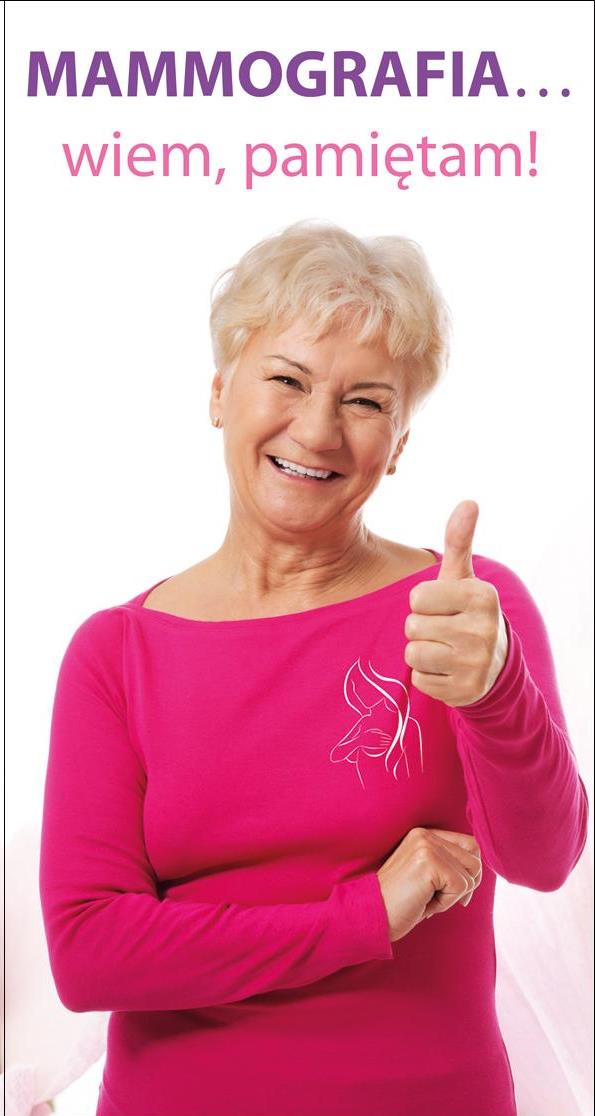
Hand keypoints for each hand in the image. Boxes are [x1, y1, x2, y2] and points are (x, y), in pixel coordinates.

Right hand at [377, 827, 482, 941]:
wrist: (371, 915)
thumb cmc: (400, 902)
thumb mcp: (426, 876)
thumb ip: (448, 864)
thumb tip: (479, 871)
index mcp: (423, 835)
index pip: (470, 845)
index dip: (469, 872)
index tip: (451, 891)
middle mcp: (425, 835)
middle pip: (475, 859)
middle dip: (465, 885)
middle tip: (440, 899)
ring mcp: (426, 847)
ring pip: (471, 874)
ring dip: (453, 895)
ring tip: (428, 899)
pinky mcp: (429, 863)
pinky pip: (461, 887)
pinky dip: (446, 903)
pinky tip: (424, 904)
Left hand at [404, 501, 508, 707]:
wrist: (493, 665)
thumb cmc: (466, 612)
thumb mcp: (463, 577)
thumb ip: (459, 541)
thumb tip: (468, 502)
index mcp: (482, 597)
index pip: (418, 597)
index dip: (423, 602)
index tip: (442, 606)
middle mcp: (483, 630)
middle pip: (412, 626)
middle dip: (420, 627)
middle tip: (443, 630)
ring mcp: (475, 664)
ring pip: (413, 653)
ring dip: (421, 652)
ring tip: (443, 649)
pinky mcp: (465, 691)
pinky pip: (419, 679)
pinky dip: (427, 675)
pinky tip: (446, 670)